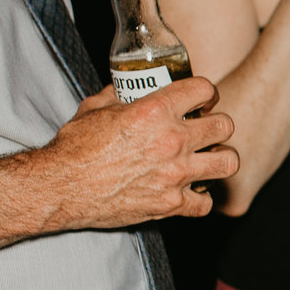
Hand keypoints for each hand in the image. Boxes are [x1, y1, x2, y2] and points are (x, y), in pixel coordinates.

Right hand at [46, 79, 236, 224]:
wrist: (61, 187)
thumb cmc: (75, 147)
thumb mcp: (95, 107)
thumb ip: (119, 94)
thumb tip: (128, 86)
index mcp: (154, 110)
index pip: (204, 89)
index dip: (205, 92)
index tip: (201, 101)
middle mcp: (172, 140)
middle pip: (225, 125)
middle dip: (217, 124)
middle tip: (206, 130)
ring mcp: (175, 174)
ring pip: (228, 162)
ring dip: (220, 159)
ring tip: (208, 159)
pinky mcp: (171, 203)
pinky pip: (206, 203)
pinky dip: (200, 199)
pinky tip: (190, 191)